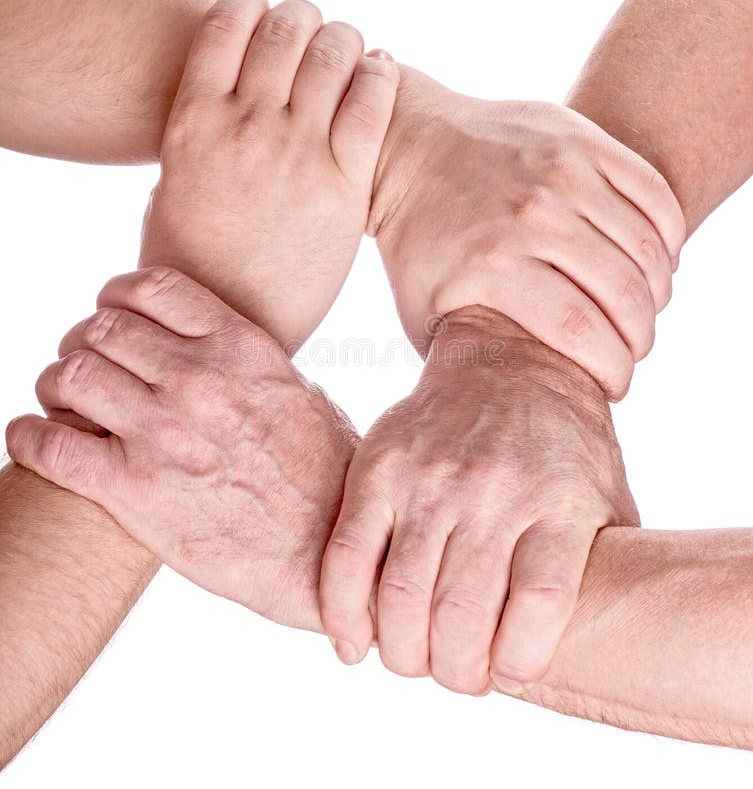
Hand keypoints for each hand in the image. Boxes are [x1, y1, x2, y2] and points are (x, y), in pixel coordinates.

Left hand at [6, 268, 356, 631]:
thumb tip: (203, 349)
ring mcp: (163, 433)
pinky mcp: (135, 491)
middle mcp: (198, 380)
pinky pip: (48, 445)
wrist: (326, 550)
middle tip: (85, 366)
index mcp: (240, 349)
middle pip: (101, 329)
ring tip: (63, 404)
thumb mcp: (297, 393)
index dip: (116, 296)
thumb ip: (243, 364)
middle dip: (82, 342)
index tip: (112, 316)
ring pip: (68, 375)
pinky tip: (31, 438)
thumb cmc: (324, 474)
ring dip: (54, 385)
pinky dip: (26, 436)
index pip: (150, 287)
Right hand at [142, 0, 398, 345]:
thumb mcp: (170, 190)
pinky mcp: (342, 185)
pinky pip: (371, 103)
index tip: (264, 15)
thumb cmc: (194, 264)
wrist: (230, 323)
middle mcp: (246, 125)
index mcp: (193, 121)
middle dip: (302, 19)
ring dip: (342, 39)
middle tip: (312, 32)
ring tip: (346, 50)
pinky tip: (378, 71)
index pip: (227, 21)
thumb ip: (198, 140)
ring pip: (332, 53)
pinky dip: (378, 73)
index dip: (252, 5)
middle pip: (286, 28)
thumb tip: (221, 111)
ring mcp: (296, 152)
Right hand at [319, 306, 637, 692]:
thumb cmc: (562, 446)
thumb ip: (607, 566)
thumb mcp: (608, 498)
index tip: (508, 671)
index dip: (516, 661)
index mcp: (560, 504)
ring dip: (403, 653)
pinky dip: (343, 614)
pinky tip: (355, 642)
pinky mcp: (380, 467)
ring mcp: (431, 478)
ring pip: (400, 597)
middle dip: (454, 672)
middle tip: (457, 673)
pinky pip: (346, 555)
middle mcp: (495, 491)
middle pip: (461, 616)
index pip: (540, 604)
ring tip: (414, 657)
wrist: (509, 360)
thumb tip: (605, 643)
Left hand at [369, 68, 685, 398]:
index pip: (582, 332)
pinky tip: (655, 263)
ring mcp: (560, 170)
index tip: (616, 385)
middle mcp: (531, 214)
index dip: (614, 368)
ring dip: (657, 291)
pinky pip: (654, 193)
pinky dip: (668, 236)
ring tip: (643, 311)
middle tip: (633, 351)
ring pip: (646, 246)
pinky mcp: (580, 138)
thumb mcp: (421, 310)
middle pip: (624, 292)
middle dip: (641, 337)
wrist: (408, 148)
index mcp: (491, 263)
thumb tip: (509, 397)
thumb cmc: (417, 242)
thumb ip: (466, 355)